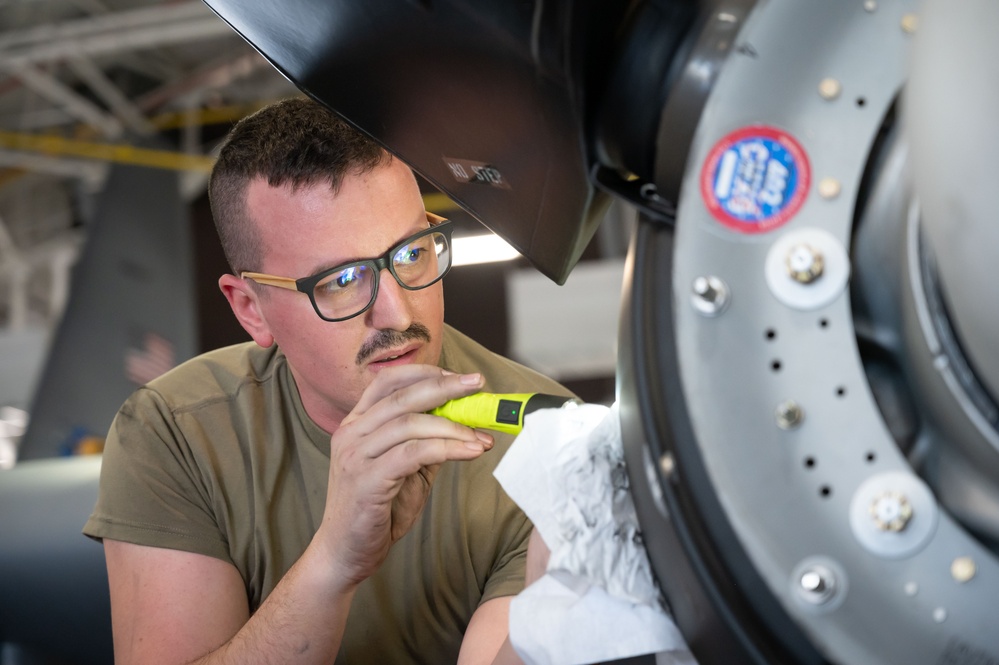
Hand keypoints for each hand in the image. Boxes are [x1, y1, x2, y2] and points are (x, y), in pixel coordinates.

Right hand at [317, 365, 493, 588]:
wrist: (345, 553)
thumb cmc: (377, 510)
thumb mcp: (406, 469)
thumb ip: (427, 443)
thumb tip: (466, 423)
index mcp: (356, 423)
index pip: (388, 382)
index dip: (425, 373)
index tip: (460, 377)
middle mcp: (350, 433)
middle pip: (402, 396)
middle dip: (445, 387)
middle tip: (478, 386)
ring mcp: (355, 455)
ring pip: (409, 423)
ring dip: (453, 426)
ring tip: (481, 437)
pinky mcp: (366, 480)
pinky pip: (412, 454)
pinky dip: (446, 448)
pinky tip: (469, 452)